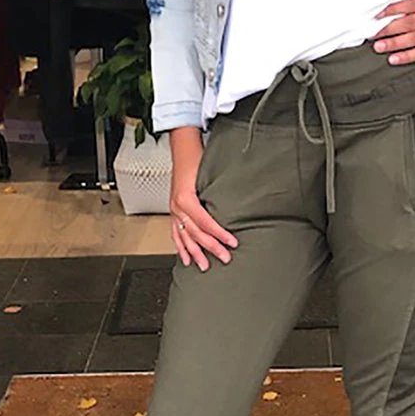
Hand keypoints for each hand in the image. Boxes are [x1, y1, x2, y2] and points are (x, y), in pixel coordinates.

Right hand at [169, 127, 238, 271]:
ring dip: (195, 253)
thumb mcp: (209, 174)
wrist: (183, 149)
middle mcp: (177, 207)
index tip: (232, 243)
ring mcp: (173, 211)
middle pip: (196, 233)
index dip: (219, 234)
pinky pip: (175, 233)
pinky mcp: (173, 212)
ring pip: (184, 237)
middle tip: (225, 258)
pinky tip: (185, 258)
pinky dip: (180, 247)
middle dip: (211, 247)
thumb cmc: (197, 159)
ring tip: (204, 266)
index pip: (205, 222)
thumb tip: (241, 204)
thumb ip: (220, 192)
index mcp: (186, 198)